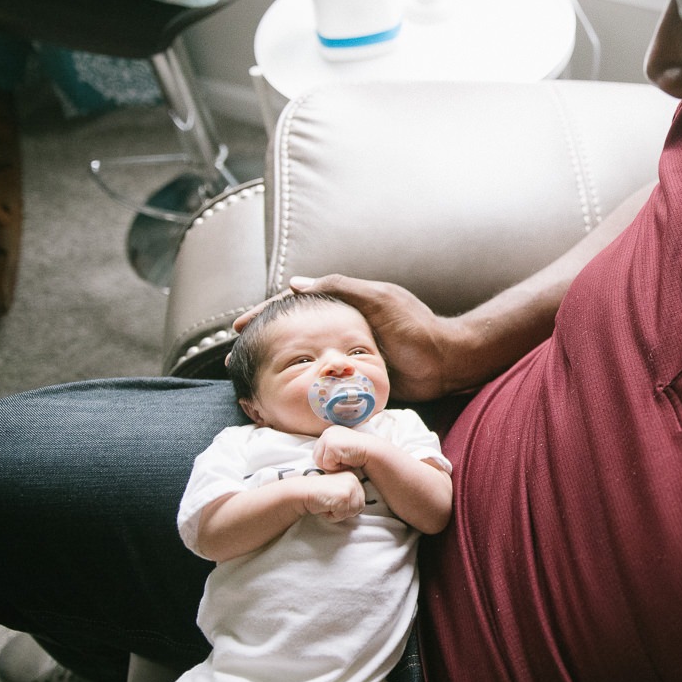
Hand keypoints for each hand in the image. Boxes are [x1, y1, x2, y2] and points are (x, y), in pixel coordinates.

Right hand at [237, 274, 465, 400]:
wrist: (447, 363)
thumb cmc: (416, 328)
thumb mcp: (378, 300)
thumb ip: (341, 289)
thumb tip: (296, 284)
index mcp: (344, 306)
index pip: (295, 306)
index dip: (265, 315)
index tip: (237, 327)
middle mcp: (342, 329)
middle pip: (295, 334)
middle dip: (264, 343)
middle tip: (234, 360)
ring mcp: (347, 355)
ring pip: (304, 359)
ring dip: (279, 367)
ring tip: (250, 380)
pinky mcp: (356, 379)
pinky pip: (322, 381)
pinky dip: (301, 386)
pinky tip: (283, 398)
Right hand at [301, 470, 364, 522]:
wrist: (303, 492)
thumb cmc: (318, 494)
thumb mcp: (337, 490)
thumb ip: (349, 496)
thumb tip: (359, 508)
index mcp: (353, 478)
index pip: (360, 500)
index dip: (346, 507)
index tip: (334, 502)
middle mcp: (354, 480)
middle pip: (359, 507)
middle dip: (344, 511)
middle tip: (330, 504)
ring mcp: (350, 488)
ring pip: (352, 512)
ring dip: (338, 514)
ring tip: (327, 505)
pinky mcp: (344, 497)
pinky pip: (342, 515)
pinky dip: (332, 516)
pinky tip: (324, 506)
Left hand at [313, 424, 377, 472]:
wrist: (372, 452)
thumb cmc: (359, 453)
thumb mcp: (342, 447)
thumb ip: (331, 450)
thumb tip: (319, 461)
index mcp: (329, 432)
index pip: (318, 452)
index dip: (329, 460)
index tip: (343, 457)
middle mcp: (327, 432)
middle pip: (316, 457)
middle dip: (329, 463)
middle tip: (345, 459)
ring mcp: (328, 438)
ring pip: (320, 462)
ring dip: (333, 466)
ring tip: (346, 459)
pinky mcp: (330, 446)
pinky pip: (327, 465)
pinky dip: (338, 467)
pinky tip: (348, 460)